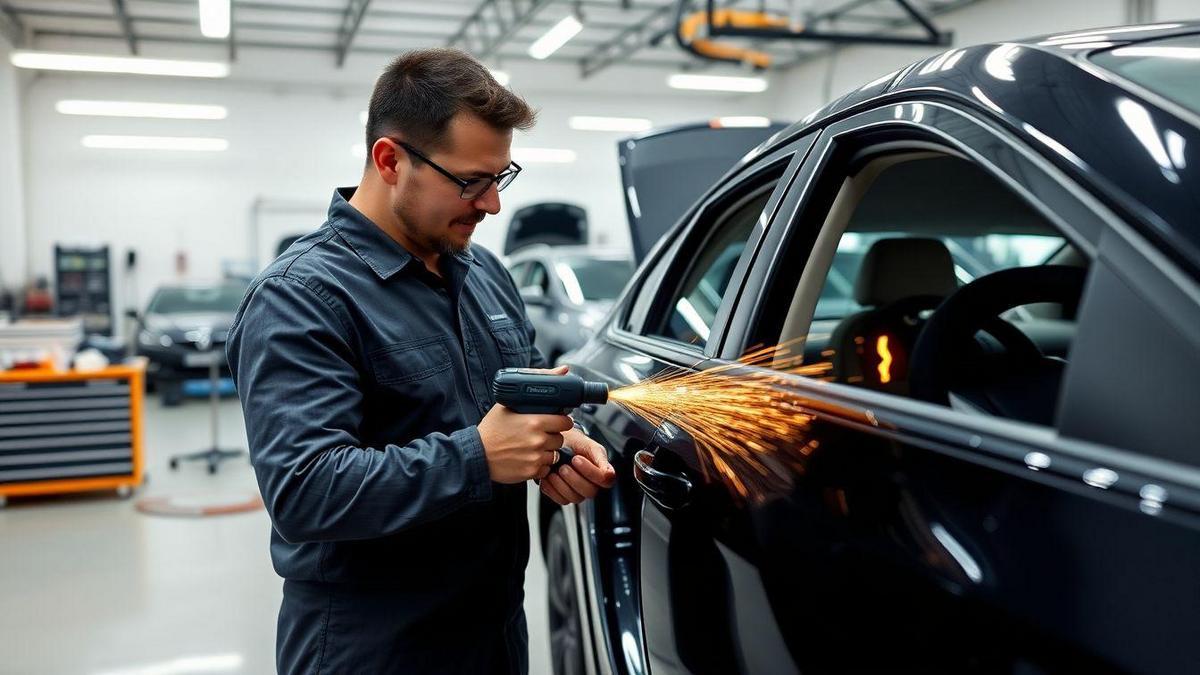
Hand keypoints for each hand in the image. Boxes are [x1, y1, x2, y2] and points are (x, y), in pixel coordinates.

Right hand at [478, 366, 572, 483]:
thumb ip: (539, 383)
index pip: (566, 422)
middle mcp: (538, 440)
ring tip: (529, 447)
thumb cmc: (491, 429)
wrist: (476, 455)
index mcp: (535, 421)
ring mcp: (535, 457)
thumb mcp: (509, 402)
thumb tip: (563, 370)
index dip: (561, 421)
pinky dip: (539, 464)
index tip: (555, 422)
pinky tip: (526, 458)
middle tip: (537, 434)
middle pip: (560, 439)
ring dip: (546, 451)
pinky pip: (546, 468)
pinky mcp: (531, 471)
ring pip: (554, 454)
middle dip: (552, 436)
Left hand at [540, 427, 616, 504]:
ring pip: (575, 498)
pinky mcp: (564, 496)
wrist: (555, 444)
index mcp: (601, 470)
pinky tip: (549, 476)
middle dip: (574, 479)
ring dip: (562, 485)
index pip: (605, 480)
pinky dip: (552, 489)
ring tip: (555, 471)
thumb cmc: (573, 442)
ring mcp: (578, 492)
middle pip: (590, 491)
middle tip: (563, 466)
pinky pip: (561, 499)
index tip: (576, 459)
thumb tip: (609, 474)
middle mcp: (591, 484)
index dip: (591, 472)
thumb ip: (599, 456)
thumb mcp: (587, 443)